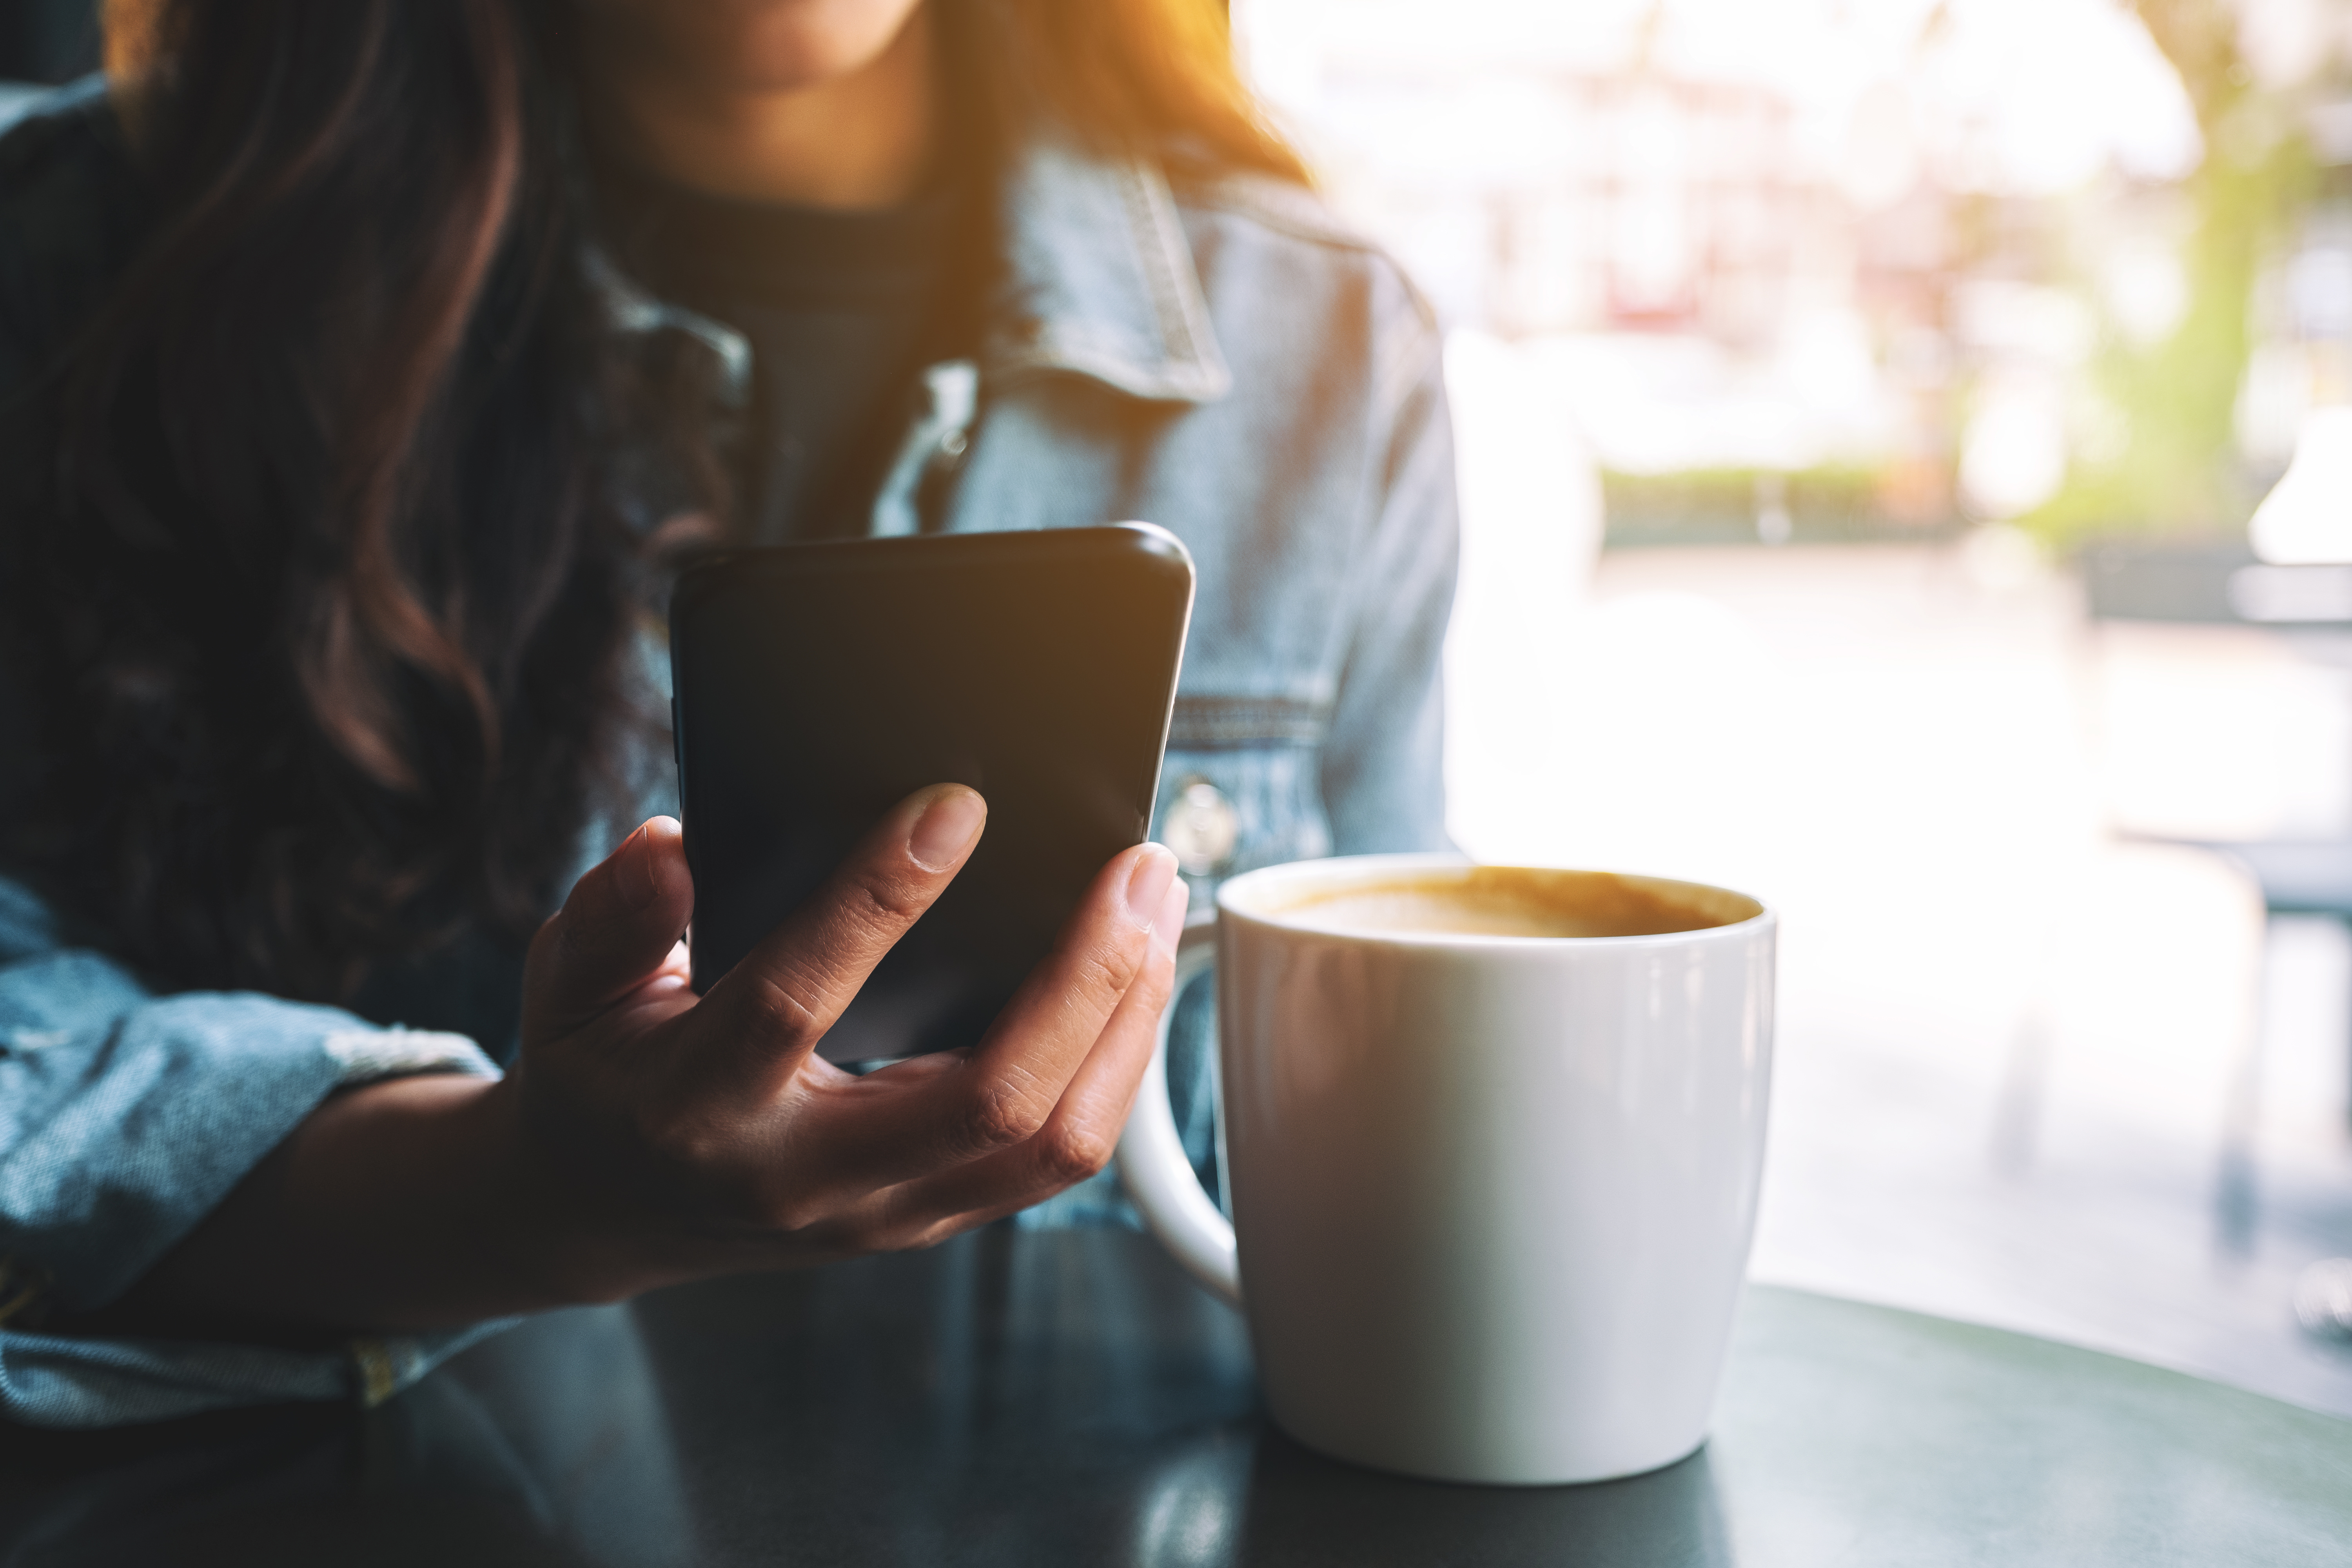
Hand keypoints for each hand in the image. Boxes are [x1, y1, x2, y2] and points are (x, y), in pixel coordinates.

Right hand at [508, 785, 1186, 1295]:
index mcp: (697, 1109)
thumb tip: (671, 847)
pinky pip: (1057, 1156)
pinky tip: (1139, 975)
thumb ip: (610, 914)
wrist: (602, 1209)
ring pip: (1050, 1143)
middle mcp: (803, 1181)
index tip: (955, 806)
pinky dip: (1116, 1063)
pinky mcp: (931, 1221)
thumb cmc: (600, 1071)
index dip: (876, 901)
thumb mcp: (568, 985)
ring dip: (1126, 1021)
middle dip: (1084, 978)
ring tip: (1157, 905)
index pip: (797, 1002)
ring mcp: (881, 1216)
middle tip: (1137, 863)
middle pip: (985, 1100)